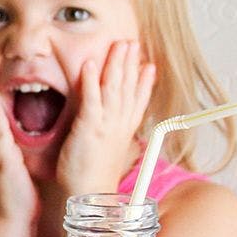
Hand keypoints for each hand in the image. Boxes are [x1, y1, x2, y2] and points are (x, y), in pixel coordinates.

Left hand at [57, 40, 154, 196]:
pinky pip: (91, 99)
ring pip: (114, 88)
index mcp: (124, 130)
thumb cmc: (91, 175)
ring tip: (119, 45)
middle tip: (133, 43)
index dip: (144, 82)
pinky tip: (91, 64)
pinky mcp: (89, 127)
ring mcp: (105, 124)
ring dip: (116, 64)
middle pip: (128, 88)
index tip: (149, 65)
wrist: (87, 193)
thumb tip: (115, 127)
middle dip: (131, 64)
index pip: (138, 101)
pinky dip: (92, 81)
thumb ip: (112, 134)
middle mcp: (119, 124)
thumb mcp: (108, 151)